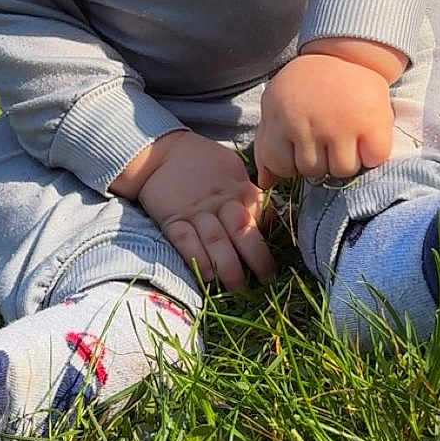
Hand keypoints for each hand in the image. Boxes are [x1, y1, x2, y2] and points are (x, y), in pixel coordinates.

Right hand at [112, 130, 274, 290]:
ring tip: (239, 288)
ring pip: (216, 241)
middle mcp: (220, 202)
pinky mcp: (173, 220)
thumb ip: (249, 194)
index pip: (260, 214)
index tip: (278, 259)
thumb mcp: (233, 170)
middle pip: (241, 230)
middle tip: (266, 280)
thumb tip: (269, 219)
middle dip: (256, 258)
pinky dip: (198, 259)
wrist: (162, 152)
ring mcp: (195, 212)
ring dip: (229, 267)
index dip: (270, 237)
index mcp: (239, 188)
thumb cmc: (203, 162)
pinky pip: (186, 242)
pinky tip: (209, 276)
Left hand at [254, 40, 403, 187]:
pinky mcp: (373, 123)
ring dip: (346, 159)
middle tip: (327, 136)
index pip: (281, 166)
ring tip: (346, 136)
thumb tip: (266, 183)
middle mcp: (308, 122)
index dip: (292, 162)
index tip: (300, 146)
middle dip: (319, 159)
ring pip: (342, 170)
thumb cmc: (307, 85)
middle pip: (313, 171)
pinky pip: (373, 159)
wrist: (345, 52)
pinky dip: (373, 153)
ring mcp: (342, 124)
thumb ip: (266, 144)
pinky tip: (366, 136)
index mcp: (281, 117)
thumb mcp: (276, 106)